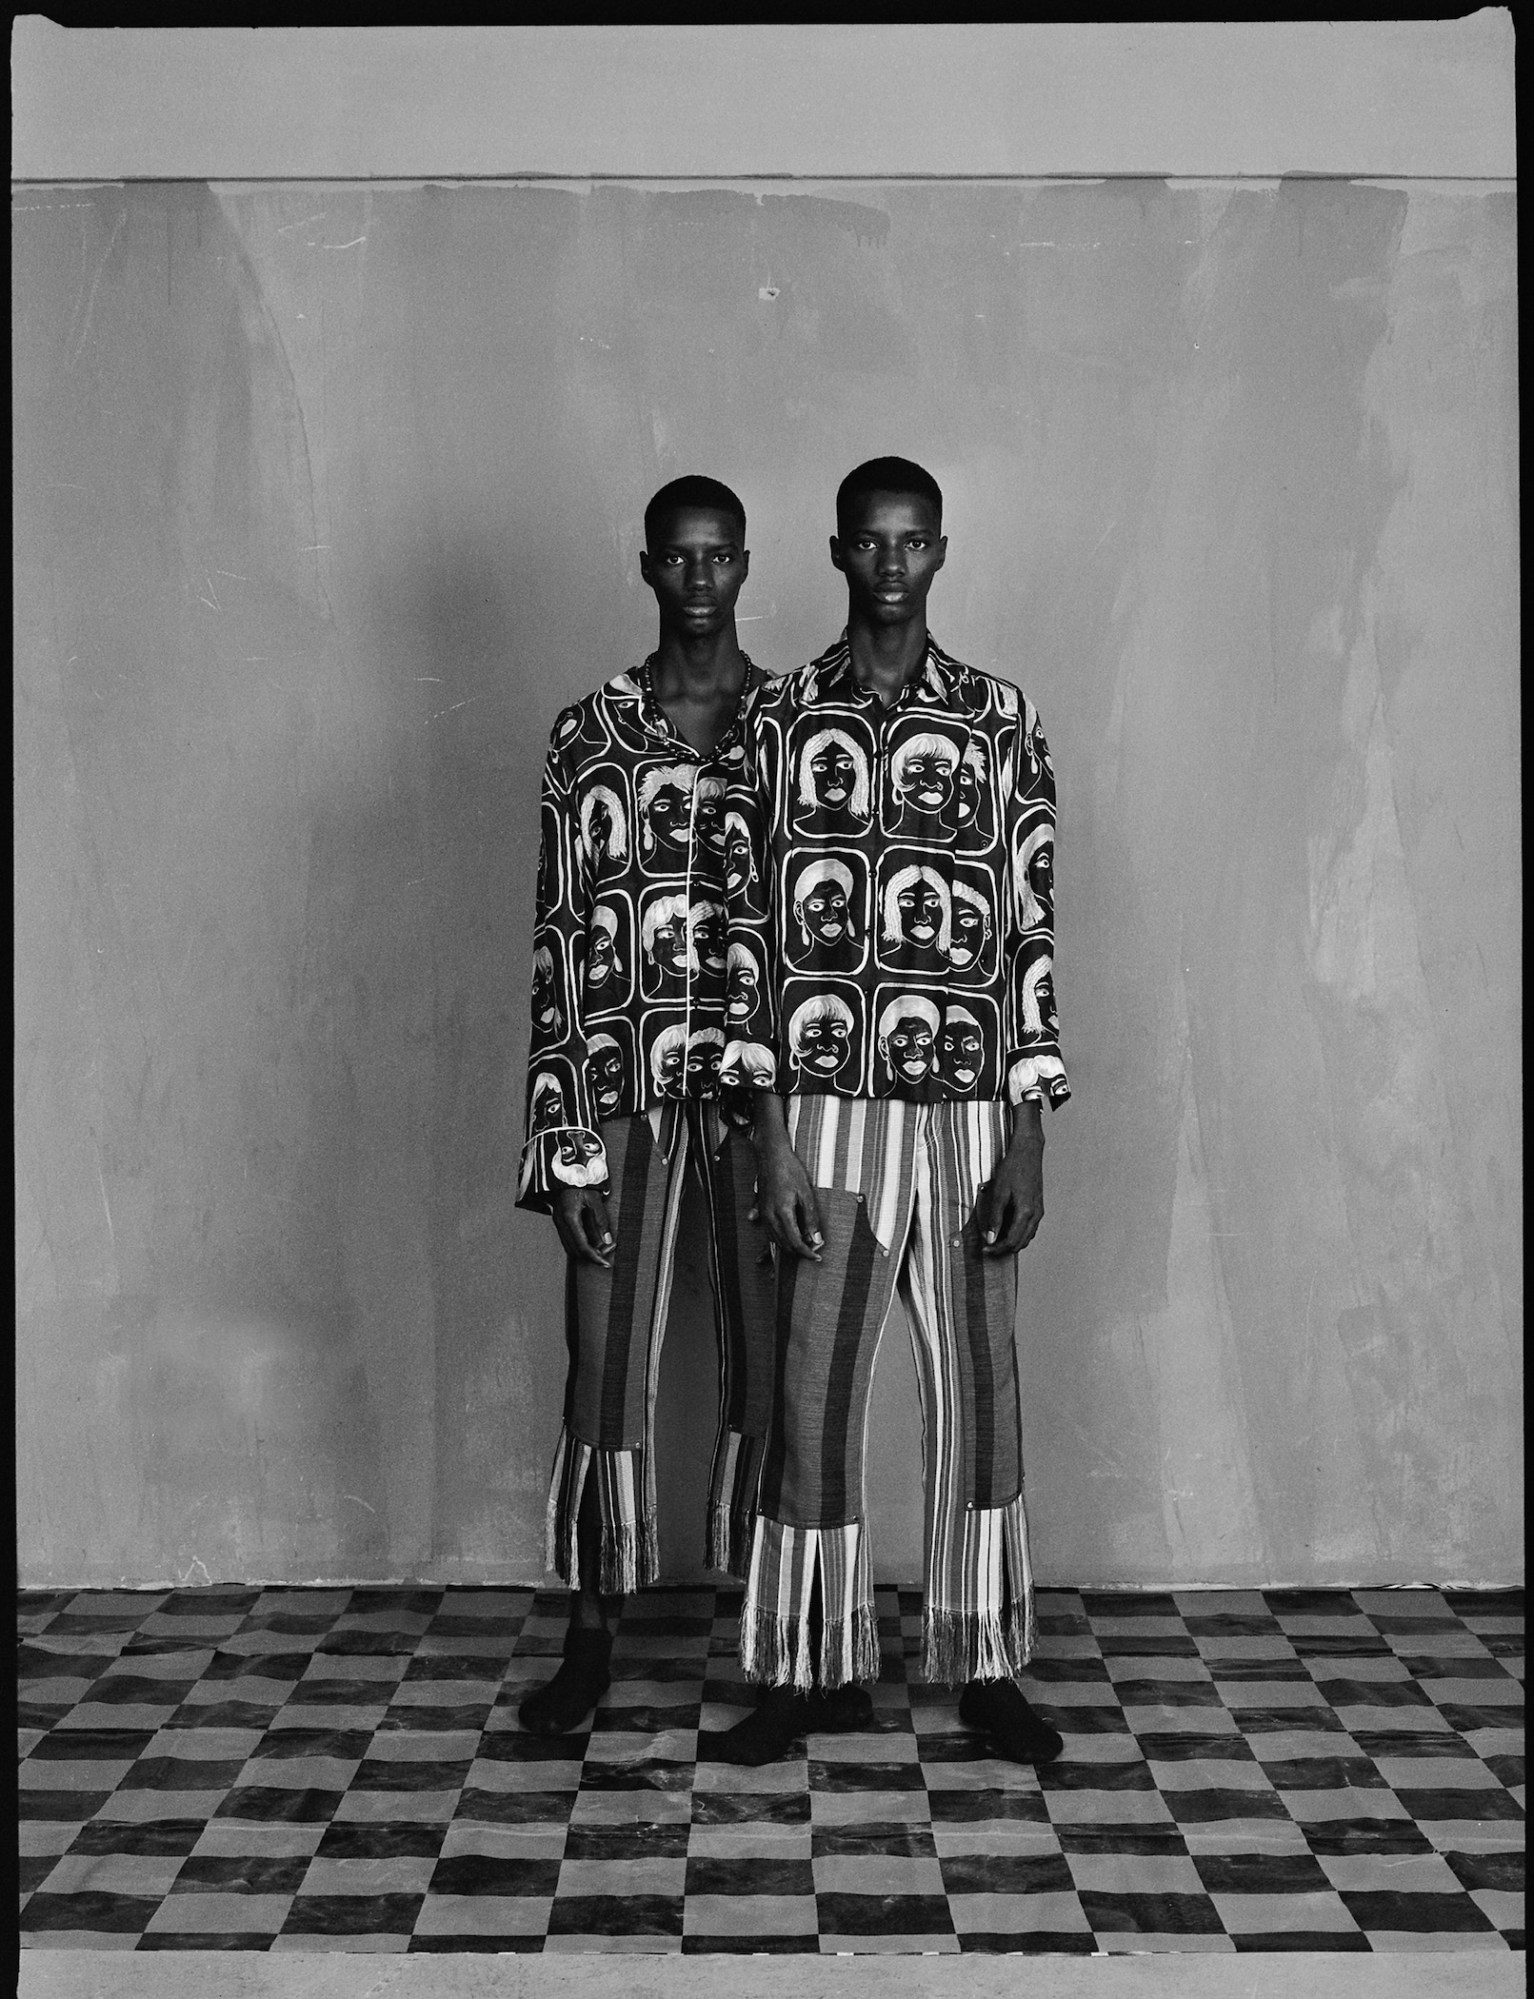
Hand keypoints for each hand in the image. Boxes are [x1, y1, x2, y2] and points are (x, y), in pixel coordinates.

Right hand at [551, 1186, 615, 1266]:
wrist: (565, 1171)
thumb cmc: (581, 1182)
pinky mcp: (558, 1221)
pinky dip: (579, 1245)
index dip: (594, 1257)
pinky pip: (568, 1240)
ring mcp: (557, 1222)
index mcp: (569, 1217)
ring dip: (585, 1251)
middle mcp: (560, 1223)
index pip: (582, 1246)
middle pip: (575, 1250)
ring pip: (570, 1247)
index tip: (605, 1264)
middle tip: (607, 1254)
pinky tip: (591, 1242)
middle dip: (591, 1256)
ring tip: (602, 1249)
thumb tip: (608, 1240)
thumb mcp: (595, 1199)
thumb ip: (601, 1220)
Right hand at [751, 1130, 824, 1261]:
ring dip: (788, 1247)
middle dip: (798, 1251)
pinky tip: (783, 1242)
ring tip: (803, 1245)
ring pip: (775, 1241)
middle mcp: (769, 1217)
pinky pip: (768, 1232)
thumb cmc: (790, 1170)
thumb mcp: (806, 1193)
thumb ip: (811, 1218)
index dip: (807, 1253)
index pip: (795, 1243)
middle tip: (813, 1249)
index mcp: (782, 1213)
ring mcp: (763, 1214)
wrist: (771, 1155)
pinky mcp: (761, 1210)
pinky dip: (777, 1240)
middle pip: (784, 1245)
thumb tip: (816, 1239)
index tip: (817, 1257)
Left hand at [976, 1132, 1043, 1256]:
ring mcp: (1039, 1211)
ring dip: (1011, 1243)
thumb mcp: (999, 1193)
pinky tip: (1006, 1229)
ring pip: (1027, 1238)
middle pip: (1020, 1243)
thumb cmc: (1012, 1169)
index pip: (1012, 1241)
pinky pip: (1030, 1229)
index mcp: (1026, 1212)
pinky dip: (1018, 1234)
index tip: (984, 1250)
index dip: (997, 1249)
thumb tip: (990, 1239)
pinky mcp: (1038, 1207)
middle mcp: (1036, 1215)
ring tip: (994, 1239)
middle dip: (1003, 1249)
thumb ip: (995, 1218)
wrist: (1028, 1152)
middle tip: (987, 1247)